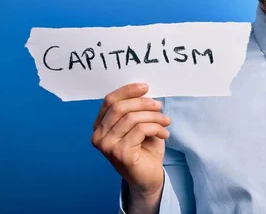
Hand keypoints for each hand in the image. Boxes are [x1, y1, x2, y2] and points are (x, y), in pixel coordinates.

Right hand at [91, 83, 170, 204]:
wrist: (149, 177)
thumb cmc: (144, 149)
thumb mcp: (139, 124)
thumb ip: (136, 109)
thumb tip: (144, 90)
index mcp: (100, 126)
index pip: (110, 101)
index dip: (128, 91)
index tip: (146, 87)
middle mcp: (98, 136)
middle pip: (120, 107)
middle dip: (144, 103)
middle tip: (160, 107)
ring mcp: (107, 146)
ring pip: (132, 118)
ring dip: (154, 117)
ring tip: (166, 122)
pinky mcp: (121, 154)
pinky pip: (140, 130)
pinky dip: (156, 128)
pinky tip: (164, 134)